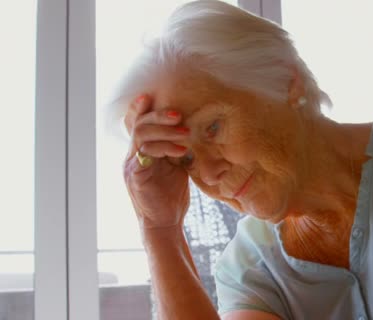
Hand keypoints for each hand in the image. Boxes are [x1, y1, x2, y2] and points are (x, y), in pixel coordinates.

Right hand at [123, 95, 190, 228]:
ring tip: (186, 132)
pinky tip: (182, 151)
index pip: (137, 123)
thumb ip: (177, 148)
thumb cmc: (172, 194)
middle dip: (159, 115)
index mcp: (141, 150)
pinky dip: (165, 148)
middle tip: (179, 114)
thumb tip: (194, 128)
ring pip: (141, 134)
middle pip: (139, 123)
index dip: (140, 107)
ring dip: (165, 130)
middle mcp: (132, 154)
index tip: (152, 95)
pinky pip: (146, 152)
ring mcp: (131, 164)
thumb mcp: (177, 166)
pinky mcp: (135, 174)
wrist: (165, 222)